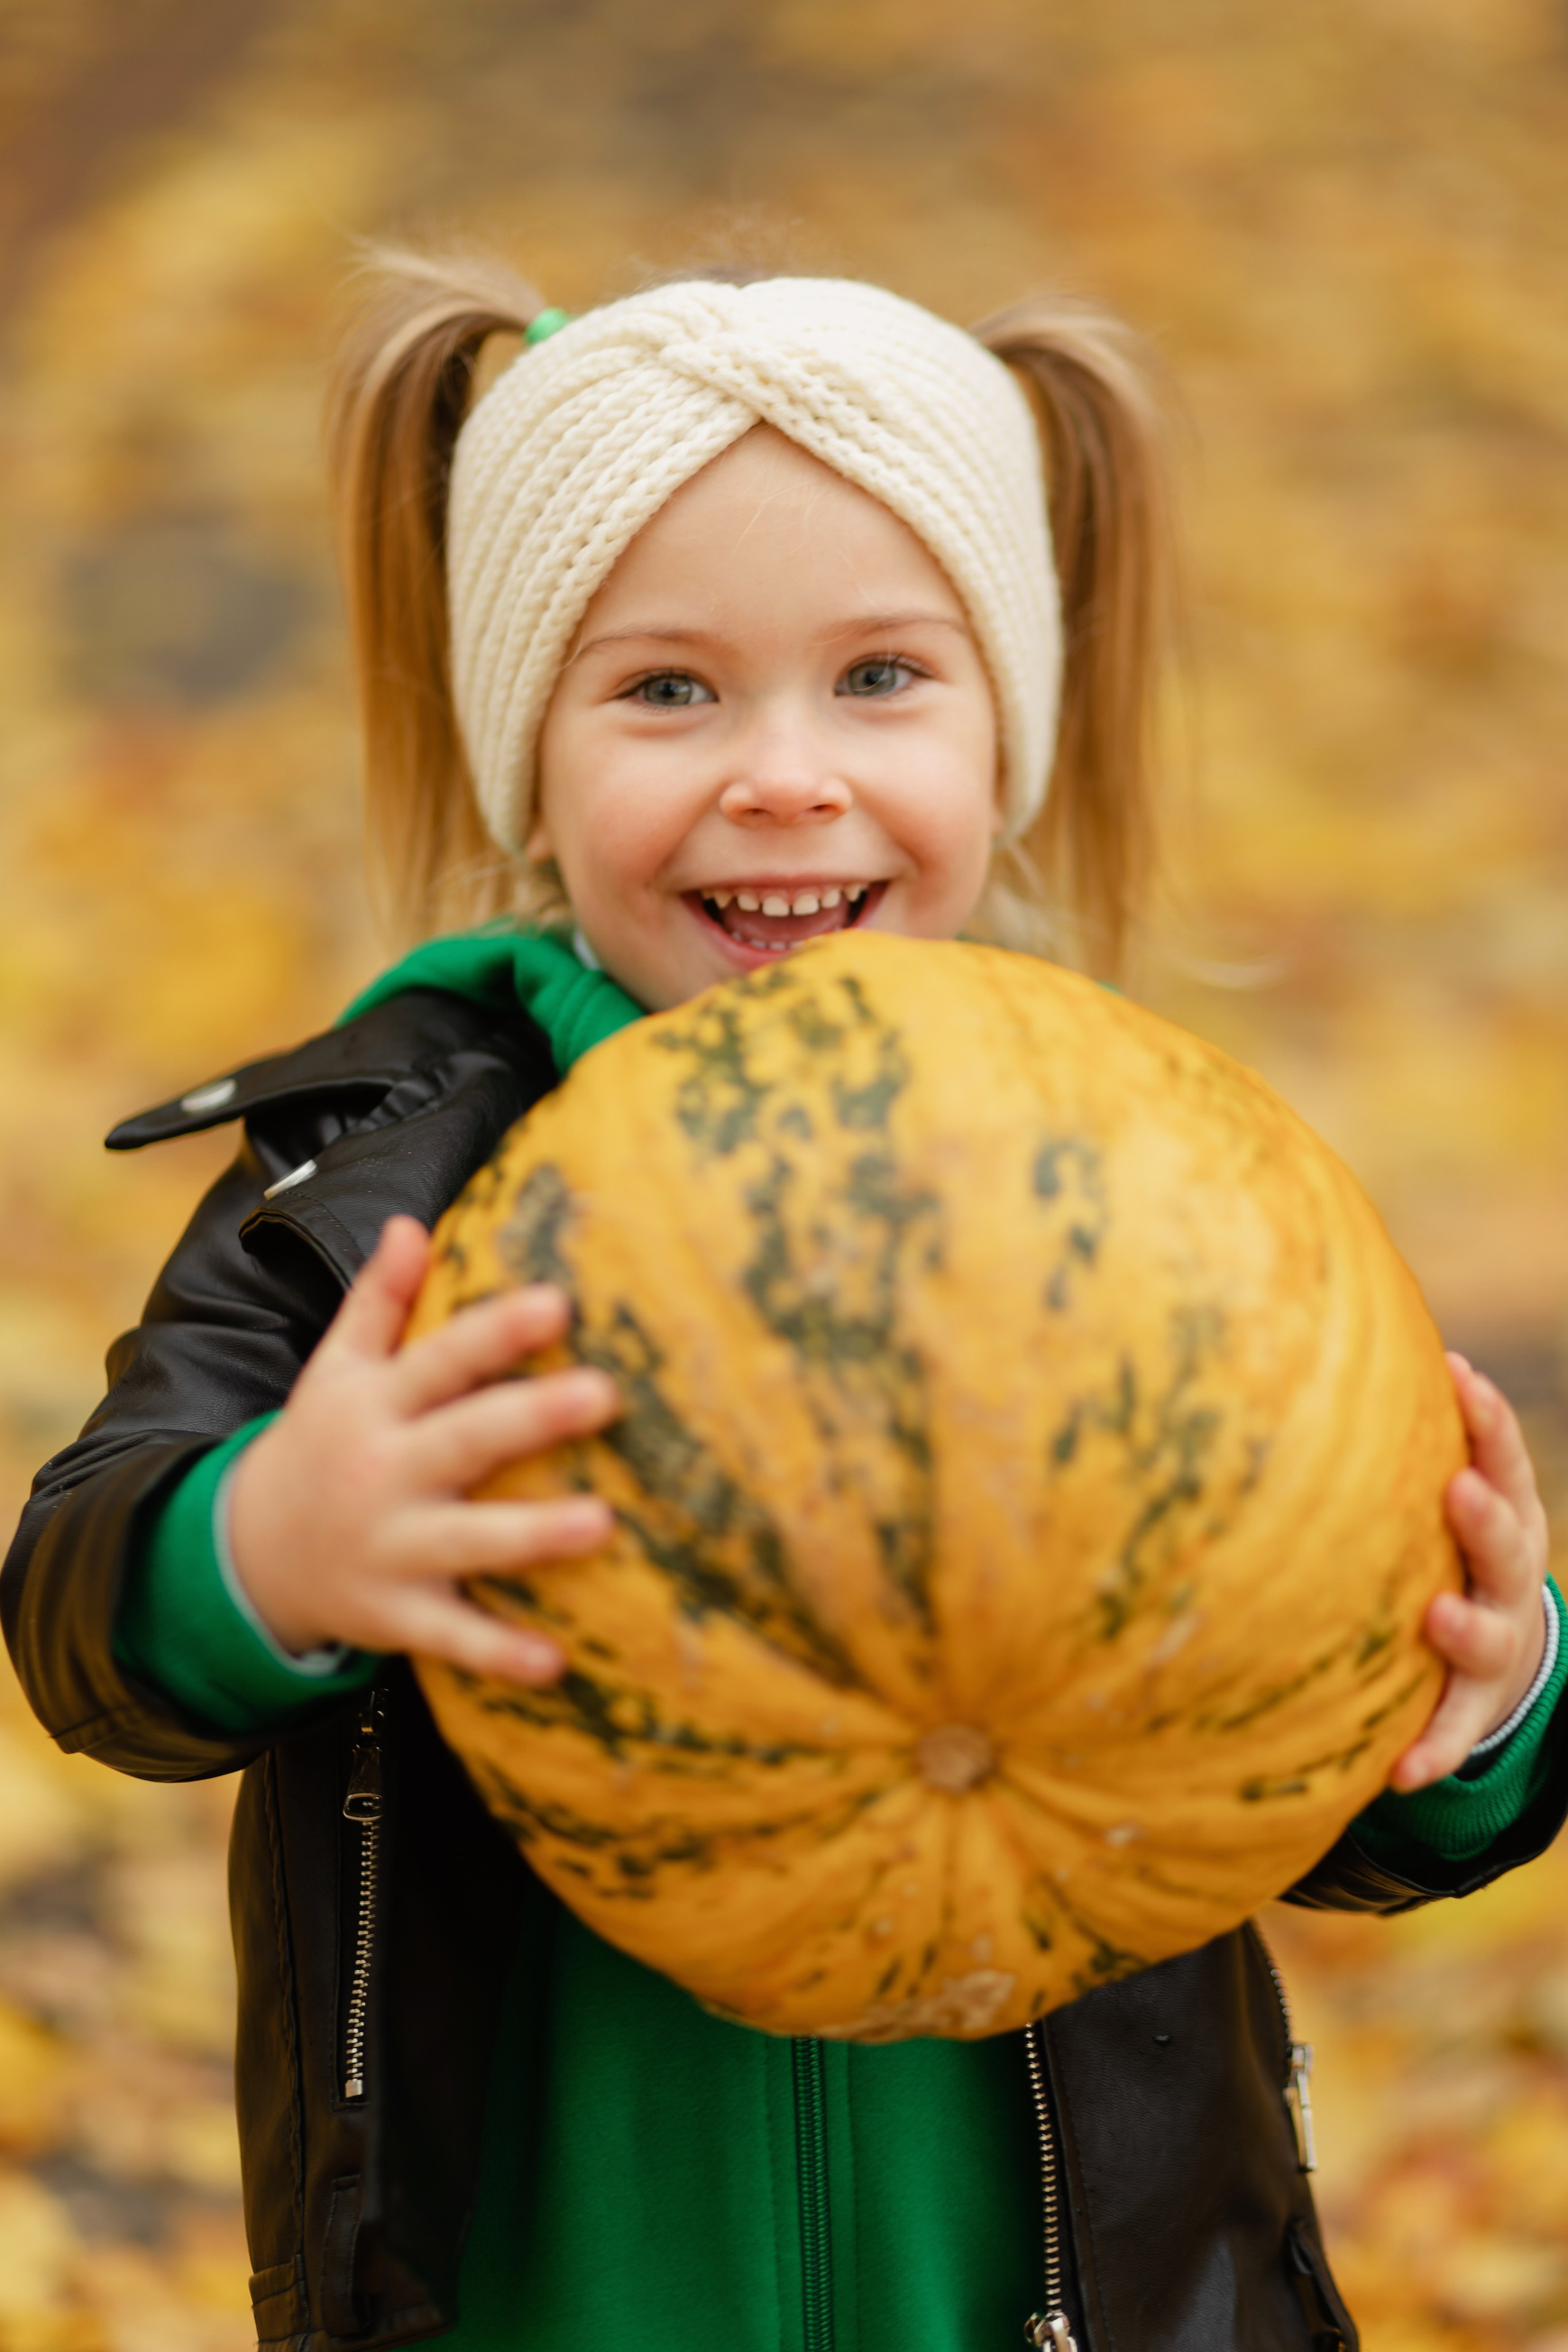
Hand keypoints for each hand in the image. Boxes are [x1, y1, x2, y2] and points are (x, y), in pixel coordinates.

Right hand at [227, 1215, 617, 1682]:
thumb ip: (378, 1300)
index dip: (496, 1332)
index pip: (440, 1359)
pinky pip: (453, 1637)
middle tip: (604, 1394)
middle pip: (465, 1439)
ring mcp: (391, 1548)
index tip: (557, 1303)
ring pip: (469, 1542)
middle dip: (531, 1418)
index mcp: (376, 1404)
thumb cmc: (322, 1444)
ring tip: (603, 1524)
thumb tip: (411, 1222)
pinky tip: (556, 1663)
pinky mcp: (397, 1614)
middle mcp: (385, 1473)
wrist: (247, 1556)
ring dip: (533, 1535)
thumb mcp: (335, 1370)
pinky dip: (499, 1654)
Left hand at [1389, 1352, 1550, 1791]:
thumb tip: (1299, 1332)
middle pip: (1506, 1542)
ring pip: (1487, 1637)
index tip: (1458, 1373)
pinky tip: (1398, 1772)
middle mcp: (1505, 1575)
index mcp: (1499, 1513)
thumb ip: (1388, 1438)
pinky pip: (1451, 1732)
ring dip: (1465, 1626)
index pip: (1500, 1456)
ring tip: (1435, 1616)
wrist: (1490, 1651)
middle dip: (1484, 1515)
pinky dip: (1430, 1749)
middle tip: (1456, 1489)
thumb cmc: (1435, 1545)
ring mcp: (1494, 1644)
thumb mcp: (1429, 1490)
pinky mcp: (1469, 1709)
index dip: (1486, 1417)